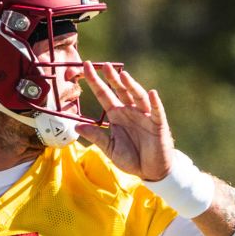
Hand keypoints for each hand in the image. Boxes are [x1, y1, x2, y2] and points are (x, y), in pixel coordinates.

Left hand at [74, 62, 173, 181]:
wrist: (150, 170)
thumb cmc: (130, 158)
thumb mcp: (109, 148)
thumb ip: (96, 136)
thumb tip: (76, 126)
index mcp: (116, 115)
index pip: (104, 94)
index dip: (95, 81)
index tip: (85, 67)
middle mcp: (130, 111)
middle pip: (120, 90)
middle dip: (112, 78)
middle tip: (104, 65)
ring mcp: (144, 115)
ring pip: (137, 96)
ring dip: (131, 86)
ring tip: (123, 75)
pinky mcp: (158, 124)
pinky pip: (156, 111)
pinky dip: (154, 103)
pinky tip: (151, 94)